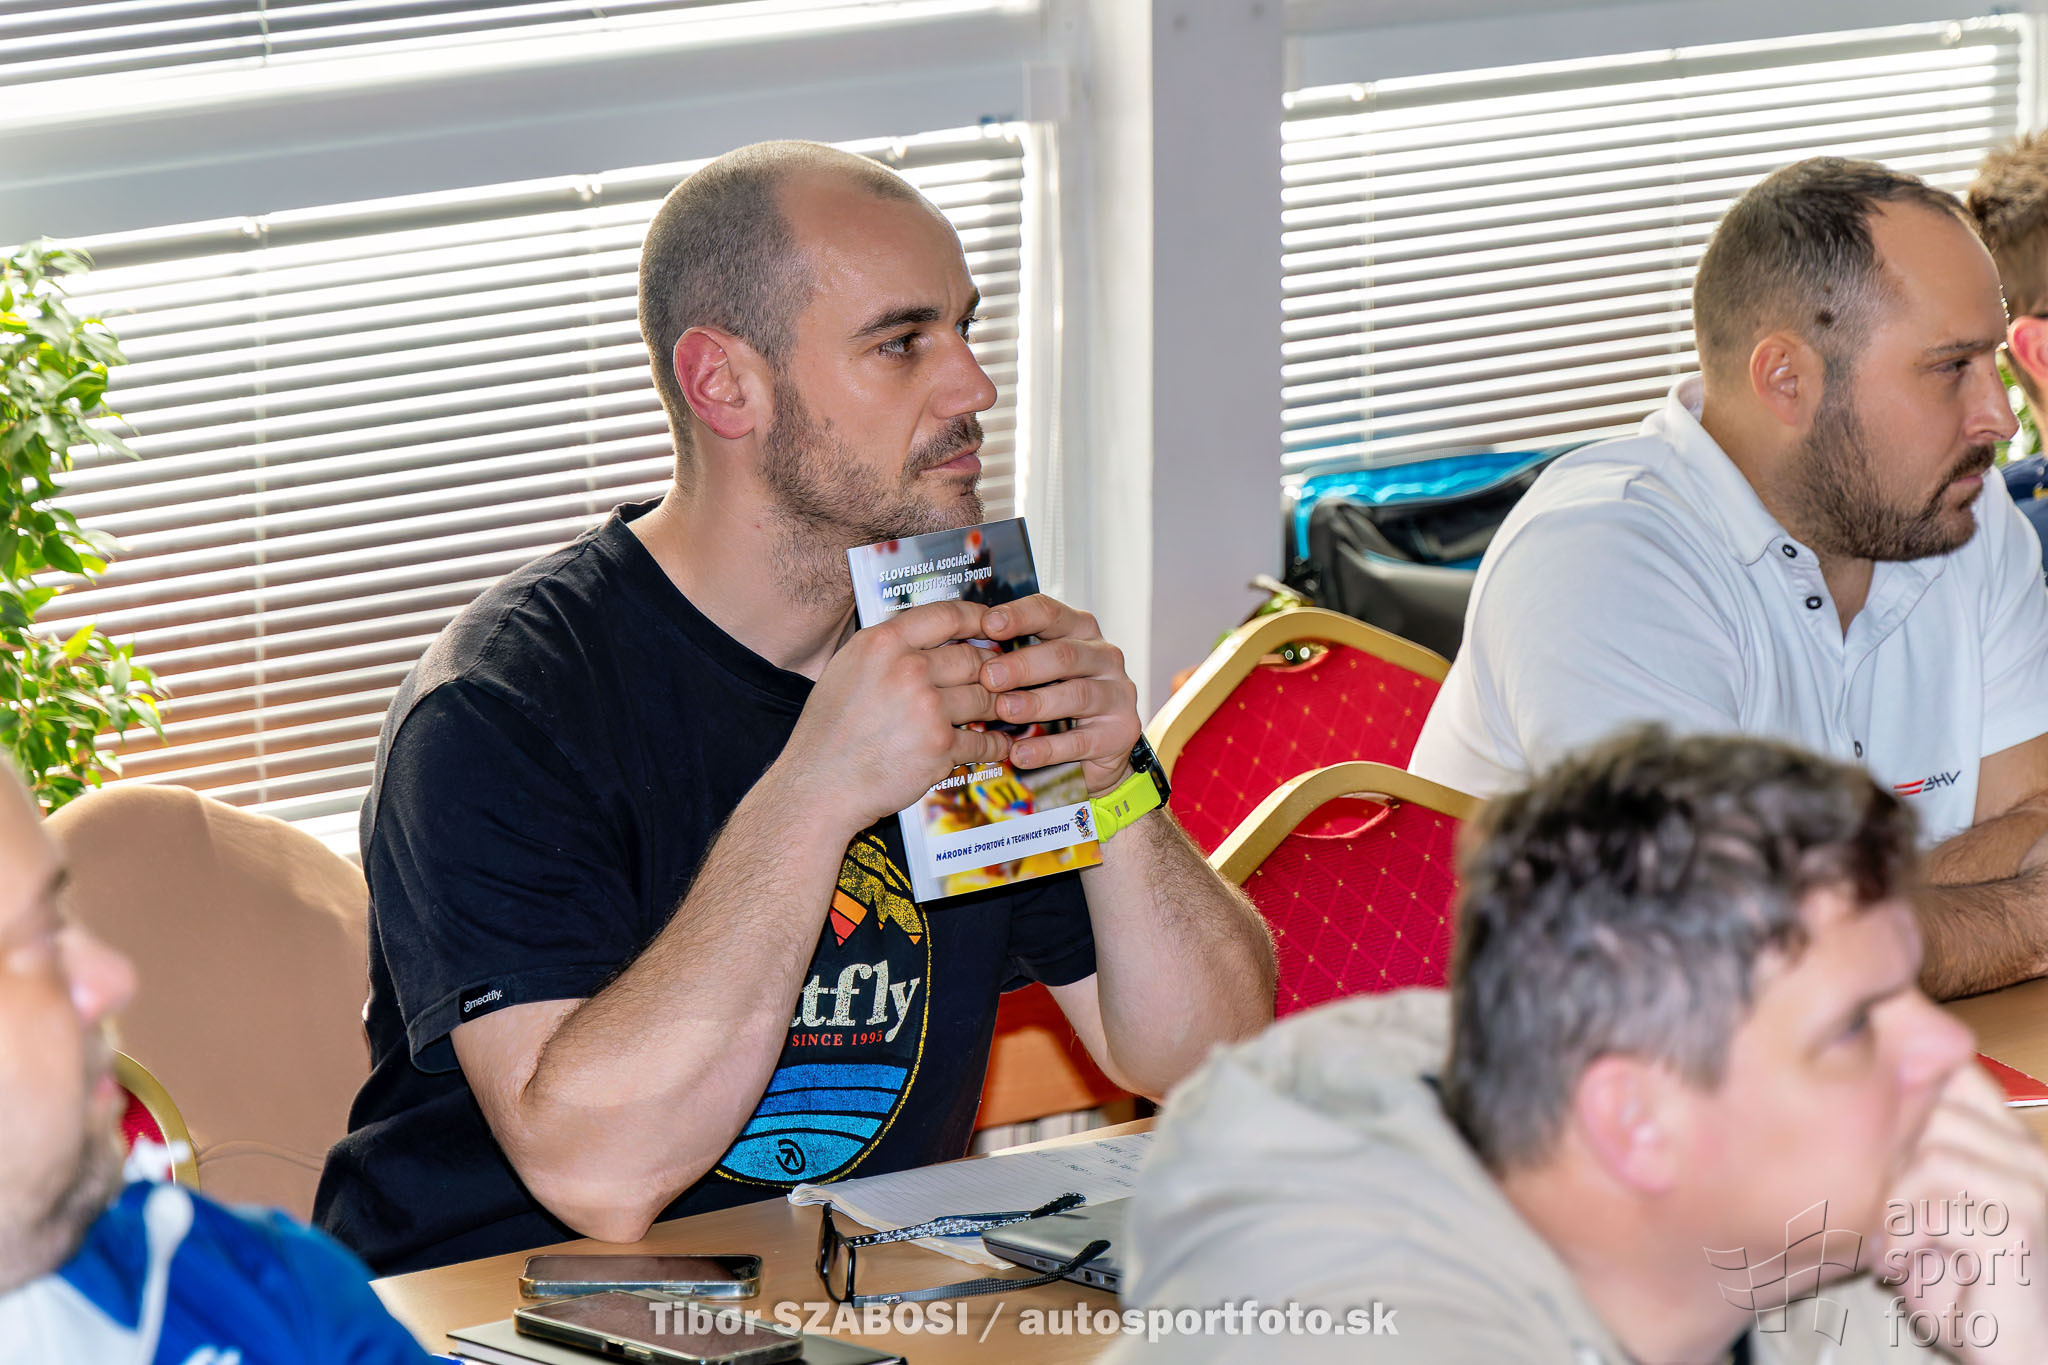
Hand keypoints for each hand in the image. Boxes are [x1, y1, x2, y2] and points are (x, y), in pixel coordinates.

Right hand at [775, 600, 1009, 832]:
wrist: (819, 785)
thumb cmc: (829, 732)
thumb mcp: (847, 670)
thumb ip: (887, 650)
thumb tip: (926, 637)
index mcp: (883, 643)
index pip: (946, 615)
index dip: (977, 618)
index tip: (991, 625)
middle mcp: (907, 669)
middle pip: (972, 658)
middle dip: (990, 669)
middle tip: (997, 677)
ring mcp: (927, 708)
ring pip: (983, 697)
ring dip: (995, 706)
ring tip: (998, 710)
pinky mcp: (940, 746)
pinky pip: (983, 740)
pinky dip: (995, 744)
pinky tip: (998, 744)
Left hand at [977, 594, 1140, 797]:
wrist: (1100, 746)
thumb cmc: (1055, 695)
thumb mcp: (1039, 667)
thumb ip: (1011, 651)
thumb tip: (959, 640)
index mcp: (1081, 631)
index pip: (1051, 612)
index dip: (1019, 616)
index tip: (987, 624)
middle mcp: (1105, 657)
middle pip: (1065, 654)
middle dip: (1023, 665)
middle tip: (988, 677)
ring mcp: (1118, 694)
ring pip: (1078, 695)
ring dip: (1037, 703)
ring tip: (1004, 711)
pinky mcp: (1120, 733)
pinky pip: (1082, 740)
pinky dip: (1049, 748)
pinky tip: (1020, 753)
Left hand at [1879, 1062, 2047, 1363]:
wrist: (2003, 1350)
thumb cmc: (1955, 1283)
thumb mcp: (1921, 1206)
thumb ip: (1906, 1154)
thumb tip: (1851, 1096)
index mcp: (2008, 1140)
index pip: (1953, 1073)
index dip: (1901, 1097)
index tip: (1873, 1146)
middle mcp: (2030, 1154)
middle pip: (1933, 1112)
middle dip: (1890, 1164)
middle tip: (1881, 1216)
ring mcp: (2031, 1189)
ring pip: (1932, 1157)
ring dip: (1894, 1207)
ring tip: (1891, 1246)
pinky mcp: (2020, 1229)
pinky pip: (1936, 1207)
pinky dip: (1904, 1239)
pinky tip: (1901, 1267)